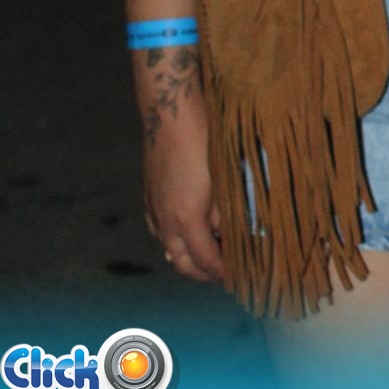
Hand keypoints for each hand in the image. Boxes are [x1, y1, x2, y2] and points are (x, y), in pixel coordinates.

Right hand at [142, 100, 223, 282]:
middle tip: (226, 271)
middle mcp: (164, 221)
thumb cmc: (204, 140)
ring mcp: (153, 209)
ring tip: (213, 252)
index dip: (222, 273)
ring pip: (169, 248)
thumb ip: (227, 214)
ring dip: (190, 257)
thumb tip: (235, 235)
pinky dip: (176, 240)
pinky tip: (191, 231)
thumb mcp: (225, 180)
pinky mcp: (149, 197)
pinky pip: (160, 231)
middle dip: (204, 273)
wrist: (170, 112)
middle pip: (182, 263)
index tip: (239, 276)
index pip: (205, 261)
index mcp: (186, 219)